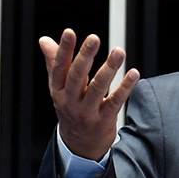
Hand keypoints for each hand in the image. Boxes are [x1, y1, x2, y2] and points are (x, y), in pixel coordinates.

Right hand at [39, 28, 139, 160]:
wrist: (79, 145)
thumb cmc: (71, 108)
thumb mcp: (59, 88)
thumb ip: (54, 63)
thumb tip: (44, 40)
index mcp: (58, 90)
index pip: (59, 68)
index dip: (63, 50)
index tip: (69, 32)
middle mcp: (70, 101)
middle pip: (77, 76)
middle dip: (85, 56)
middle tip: (94, 38)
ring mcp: (86, 112)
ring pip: (97, 88)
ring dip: (109, 69)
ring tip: (119, 51)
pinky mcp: (103, 120)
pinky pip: (115, 102)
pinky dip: (125, 87)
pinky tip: (134, 73)